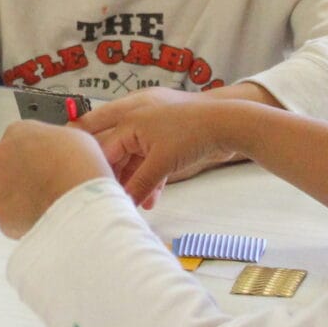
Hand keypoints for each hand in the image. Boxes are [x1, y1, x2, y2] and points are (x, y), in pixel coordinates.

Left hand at [0, 120, 111, 238]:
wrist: (76, 198)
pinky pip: (11, 217)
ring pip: (6, 193)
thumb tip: (57, 151)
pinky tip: (44, 217)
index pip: (19, 140)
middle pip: (7, 166)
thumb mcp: (75, 138)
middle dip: (24, 176)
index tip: (47, 164)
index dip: (36, 154)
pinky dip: (24, 219)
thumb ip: (55, 141)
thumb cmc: (80, 165)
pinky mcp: (1, 212)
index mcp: (17, 131)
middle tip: (47, 186)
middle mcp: (0, 156)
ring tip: (48, 204)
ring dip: (22, 198)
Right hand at [76, 91, 234, 205]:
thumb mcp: (161, 162)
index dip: (101, 173)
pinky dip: (152, 179)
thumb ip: (139, 183)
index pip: (104, 150)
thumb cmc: (192, 134)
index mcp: (129, 121)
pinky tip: (152, 200)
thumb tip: (123, 201)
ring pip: (136, 161)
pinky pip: (152, 161)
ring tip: (136, 205)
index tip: (97, 194)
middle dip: (118, 180)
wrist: (229, 123)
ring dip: (137, 183)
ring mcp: (154, 131)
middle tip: (114, 200)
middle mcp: (137, 123)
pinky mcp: (169, 141)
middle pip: (118, 155)